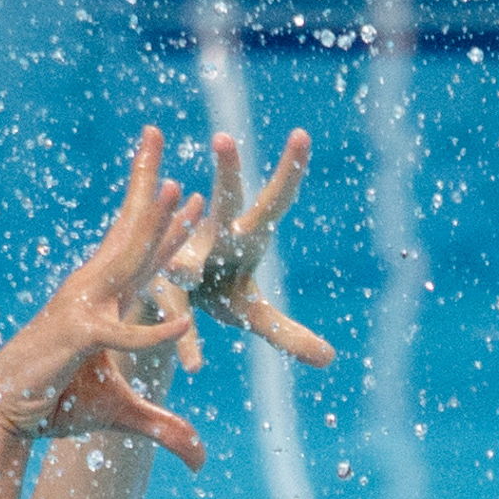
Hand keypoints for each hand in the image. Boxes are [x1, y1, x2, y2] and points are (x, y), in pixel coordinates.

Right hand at [0, 127, 205, 467]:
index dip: (165, 223)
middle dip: (148, 184)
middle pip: (130, 233)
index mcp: (103, 300)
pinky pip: (126, 336)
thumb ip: (166, 431)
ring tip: (179, 187)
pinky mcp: (80, 338)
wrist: (5, 413)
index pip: (139, 254)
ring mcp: (85, 309)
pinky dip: (155, 336)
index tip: (187, 190)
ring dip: (156, 227)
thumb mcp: (122, 416)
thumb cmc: (55, 407)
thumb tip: (203, 459)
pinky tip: (184, 330)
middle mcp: (92, 291)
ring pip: (128, 263)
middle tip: (157, 133)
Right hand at [157, 127, 335, 373]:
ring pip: (190, 255)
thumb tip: (331, 359)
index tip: (302, 133)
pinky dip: (188, 340)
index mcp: (246, 238)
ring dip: (185, 258)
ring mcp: (187, 259)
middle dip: (227, 175)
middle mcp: (216, 237)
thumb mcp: (255, 314)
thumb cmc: (221, 293)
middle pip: (225, 204)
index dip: (289, 170)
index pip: (274, 201)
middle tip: (223, 139)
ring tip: (180, 269)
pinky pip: (177, 313)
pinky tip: (195, 364)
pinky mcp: (167, 291)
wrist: (170, 299)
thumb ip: (289, 334)